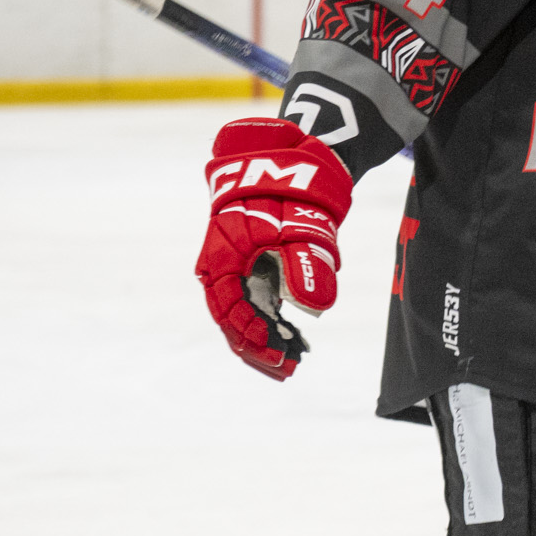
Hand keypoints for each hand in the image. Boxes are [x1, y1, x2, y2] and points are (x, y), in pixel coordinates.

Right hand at [197, 117, 353, 380]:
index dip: (254, 336)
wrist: (282, 164)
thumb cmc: (288, 194)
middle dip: (257, 348)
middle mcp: (220, 269)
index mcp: (223, 260)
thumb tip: (315, 308)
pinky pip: (251, 303)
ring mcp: (232, 270)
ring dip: (262, 341)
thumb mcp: (300, 226)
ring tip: (290, 364)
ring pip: (241, 315)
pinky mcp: (248, 268)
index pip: (231, 311)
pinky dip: (267, 324)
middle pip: (232, 320)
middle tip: (287, 371)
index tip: (280, 356)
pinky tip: (291, 341)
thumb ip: (306, 264)